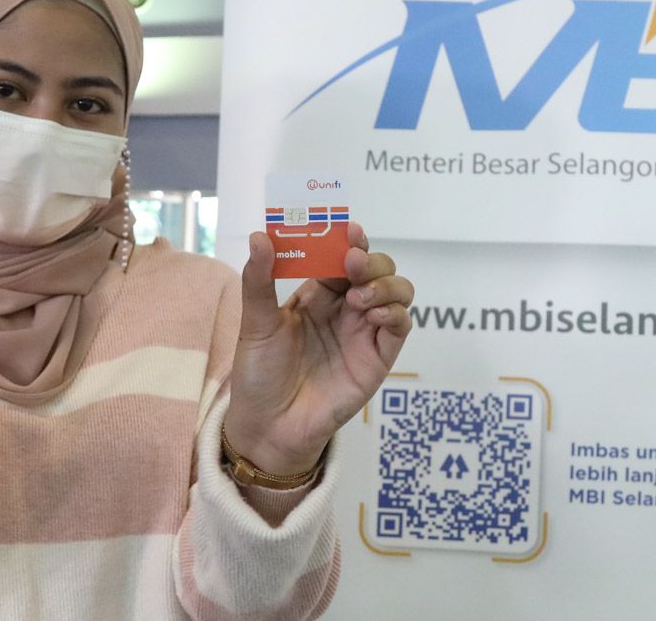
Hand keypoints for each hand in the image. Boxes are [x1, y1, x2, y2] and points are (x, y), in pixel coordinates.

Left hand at [223, 223, 413, 475]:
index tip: (347, 229)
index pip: (340, 255)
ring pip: (396, 291)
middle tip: (352, 263)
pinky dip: (394, 313)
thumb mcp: (255, 323)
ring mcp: (363, 331)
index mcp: (316, 294)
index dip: (348, 239)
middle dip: (370, 259)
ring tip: (360, 296)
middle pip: (375, 268)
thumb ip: (259, 280)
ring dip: (385, 283)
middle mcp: (344, 308)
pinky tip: (372, 315)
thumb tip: (260, 235)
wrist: (268, 425)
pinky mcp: (377, 358)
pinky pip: (400, 327)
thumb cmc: (259, 374)